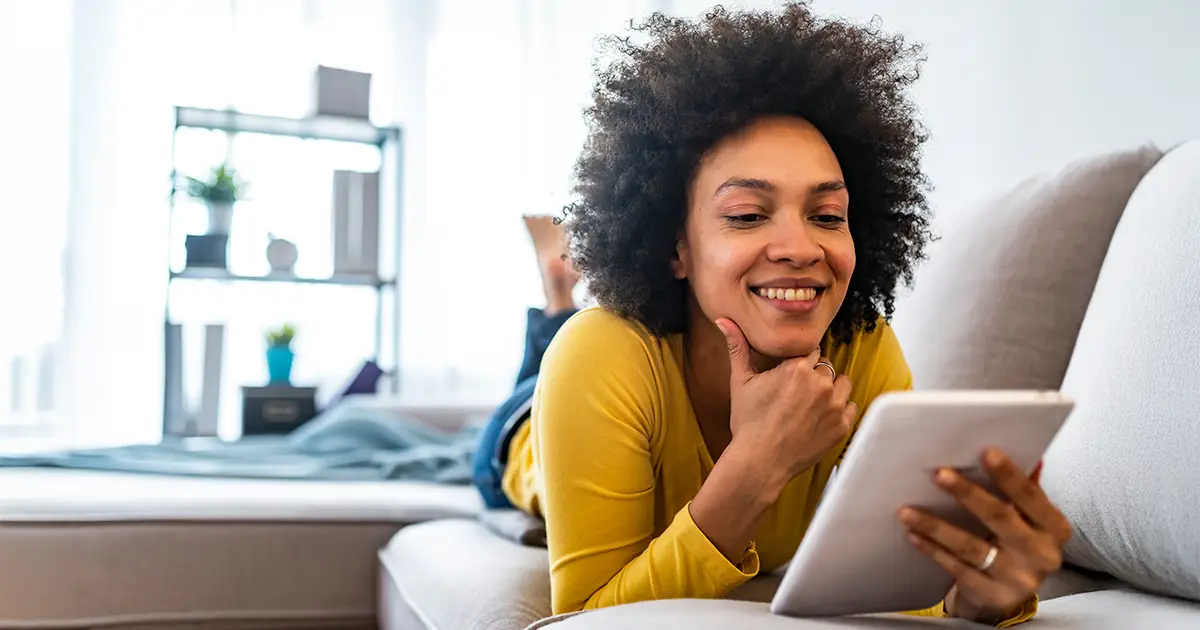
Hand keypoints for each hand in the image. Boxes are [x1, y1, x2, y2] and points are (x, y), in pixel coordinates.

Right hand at [715, 318, 856, 484]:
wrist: (759, 462)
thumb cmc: (747, 423)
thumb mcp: (740, 382)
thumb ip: (737, 347)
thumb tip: (723, 320)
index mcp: (797, 368)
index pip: (811, 350)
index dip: (800, 363)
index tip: (790, 376)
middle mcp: (820, 383)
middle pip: (825, 366)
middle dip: (814, 376)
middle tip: (796, 395)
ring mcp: (834, 406)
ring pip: (842, 383)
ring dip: (830, 389)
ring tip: (810, 405)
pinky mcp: (842, 426)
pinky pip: (850, 407)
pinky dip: (839, 410)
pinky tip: (819, 418)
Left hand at [897, 449, 1071, 623]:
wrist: (1007, 597)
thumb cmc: (1015, 544)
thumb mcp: (1027, 520)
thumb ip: (1023, 489)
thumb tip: (1021, 450)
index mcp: (1054, 528)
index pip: (1031, 497)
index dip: (1009, 475)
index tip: (986, 452)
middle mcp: (1041, 554)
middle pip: (1000, 518)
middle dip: (967, 494)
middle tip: (938, 474)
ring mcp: (1017, 579)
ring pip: (971, 547)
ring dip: (936, 526)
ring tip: (907, 510)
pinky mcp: (991, 595)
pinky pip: (957, 568)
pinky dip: (933, 550)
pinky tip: (913, 535)